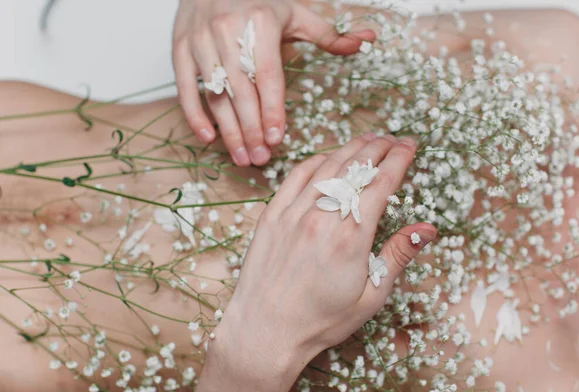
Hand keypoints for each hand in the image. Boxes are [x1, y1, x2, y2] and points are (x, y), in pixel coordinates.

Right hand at [173, 0, 375, 165]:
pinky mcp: (180, 48)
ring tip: (242, 157)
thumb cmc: (258, 1)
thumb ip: (328, 34)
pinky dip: (194, 114)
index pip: (268, 76)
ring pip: (216, 94)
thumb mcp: (295, 14)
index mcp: (260, 23)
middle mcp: (228, 32)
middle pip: (242, 92)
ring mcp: (201, 41)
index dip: (272, 110)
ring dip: (228, 131)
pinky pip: (185, 87)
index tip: (277, 138)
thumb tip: (367, 40)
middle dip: (252, 130)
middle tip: (261, 158)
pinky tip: (208, 138)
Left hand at [194, 133, 436, 391]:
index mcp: (350, 238)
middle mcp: (321, 217)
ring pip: (327, 166)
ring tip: (368, 140)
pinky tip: (328, 157)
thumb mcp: (370, 297)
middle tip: (394, 139)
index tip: (411, 145)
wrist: (264, 331)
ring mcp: (292, 213)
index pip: (380, 183)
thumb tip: (427, 229)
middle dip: (379, 147)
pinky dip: (316, 161)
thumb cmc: (320, 321)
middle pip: (355, 167)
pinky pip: (295, 176)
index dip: (399, 158)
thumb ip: (397, 256)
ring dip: (350, 148)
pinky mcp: (271, 215)